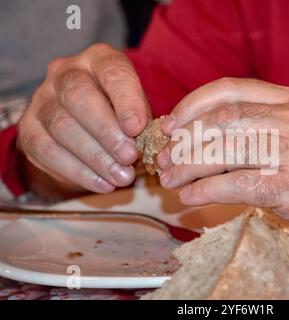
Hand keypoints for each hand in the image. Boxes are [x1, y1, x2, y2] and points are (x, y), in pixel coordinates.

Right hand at [17, 44, 149, 194]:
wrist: (85, 128)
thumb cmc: (119, 113)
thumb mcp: (137, 109)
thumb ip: (143, 119)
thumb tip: (153, 140)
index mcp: (98, 60)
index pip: (111, 71)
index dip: (126, 100)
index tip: (138, 127)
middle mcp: (65, 73)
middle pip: (79, 97)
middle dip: (108, 132)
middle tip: (130, 157)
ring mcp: (42, 100)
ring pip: (62, 126)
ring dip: (96, 157)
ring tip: (122, 176)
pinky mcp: (29, 129)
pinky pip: (48, 152)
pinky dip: (79, 172)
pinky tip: (103, 183)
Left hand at [156, 78, 288, 262]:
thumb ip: (266, 128)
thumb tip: (210, 137)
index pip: (231, 90)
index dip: (193, 105)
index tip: (172, 124)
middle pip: (222, 120)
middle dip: (185, 140)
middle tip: (164, 159)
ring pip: (226, 150)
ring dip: (189, 167)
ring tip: (171, 180)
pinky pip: (239, 184)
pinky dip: (207, 191)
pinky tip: (192, 198)